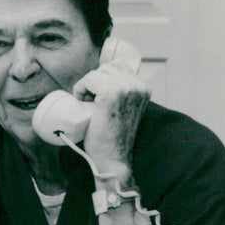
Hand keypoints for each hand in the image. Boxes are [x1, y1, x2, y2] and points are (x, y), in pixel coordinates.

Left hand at [72, 58, 149, 178]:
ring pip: (97, 72)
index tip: (98, 99)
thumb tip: (103, 75)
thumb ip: (122, 92)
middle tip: (91, 104)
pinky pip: (89, 79)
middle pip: (107, 67)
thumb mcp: (124, 108)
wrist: (112, 158)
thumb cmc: (113, 136)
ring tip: (88, 105)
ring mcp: (127, 88)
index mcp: (144, 88)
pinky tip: (82, 103)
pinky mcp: (112, 94)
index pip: (118, 65)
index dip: (103, 80)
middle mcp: (139, 85)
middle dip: (95, 82)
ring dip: (87, 86)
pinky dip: (81, 89)